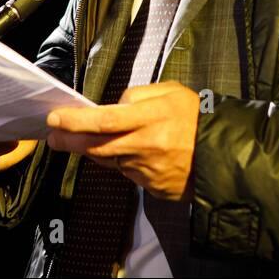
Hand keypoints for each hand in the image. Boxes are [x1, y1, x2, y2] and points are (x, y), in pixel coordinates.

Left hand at [45, 81, 198, 201]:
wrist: (224, 154)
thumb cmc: (196, 117)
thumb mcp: (172, 92)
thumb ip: (138, 96)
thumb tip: (113, 107)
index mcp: (151, 117)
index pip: (104, 119)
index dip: (75, 121)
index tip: (55, 119)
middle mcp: (146, 145)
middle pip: (97, 145)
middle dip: (70, 141)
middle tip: (54, 137)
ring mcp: (148, 170)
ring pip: (110, 160)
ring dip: (97, 151)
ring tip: (92, 140)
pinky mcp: (151, 187)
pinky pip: (128, 173)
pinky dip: (123, 162)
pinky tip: (134, 153)